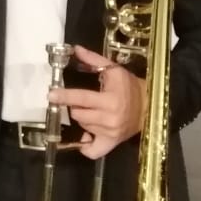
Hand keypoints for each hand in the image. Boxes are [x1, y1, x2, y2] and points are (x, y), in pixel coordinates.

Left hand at [49, 44, 145, 158]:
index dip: (65, 96)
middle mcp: (109, 119)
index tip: (51, 94)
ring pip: (83, 126)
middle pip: (78, 114)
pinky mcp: (112, 143)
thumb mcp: (114, 70)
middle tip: (81, 100)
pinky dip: (85, 145)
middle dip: (75, 106)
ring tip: (90, 110)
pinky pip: (92, 151)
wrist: (148, 106)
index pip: (81, 98)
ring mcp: (110, 133)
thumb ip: (94, 60)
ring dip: (82, 118)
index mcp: (110, 100)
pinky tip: (85, 136)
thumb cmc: (129, 86)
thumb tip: (75, 49)